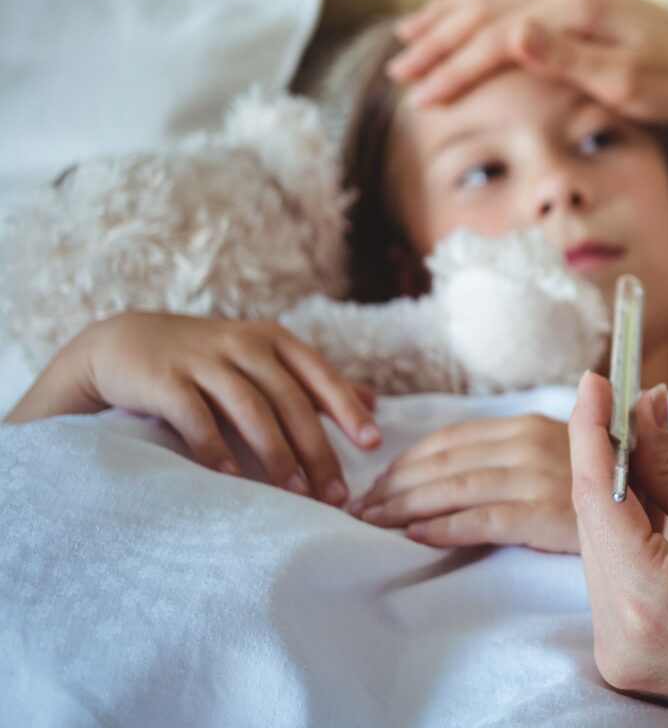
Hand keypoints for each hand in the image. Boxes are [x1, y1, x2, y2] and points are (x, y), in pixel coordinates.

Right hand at [14, 312, 380, 503]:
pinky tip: (231, 480)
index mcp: (275, 340)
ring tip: (295, 493)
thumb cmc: (209, 360)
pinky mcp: (165, 380)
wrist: (126, 343)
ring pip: (251, 409)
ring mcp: (203, 360)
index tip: (375, 444)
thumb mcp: (263, 359)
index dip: (349, 410)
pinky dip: (216, 450)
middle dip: (317, 449)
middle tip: (335, 493)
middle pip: (290, 400)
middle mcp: (244, 344)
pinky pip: (197, 418)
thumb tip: (373, 401)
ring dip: (275, 454)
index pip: (321, 377)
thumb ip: (314, 382)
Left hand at [352, 413, 578, 552]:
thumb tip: (461, 462)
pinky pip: (480, 520)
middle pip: (443, 461)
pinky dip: (441, 527)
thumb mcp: (566, 453)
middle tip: (357, 508)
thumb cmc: (615, 484)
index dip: (408, 459)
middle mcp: (529, 443)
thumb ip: (521, 452)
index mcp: (528, 426)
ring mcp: (537, 476)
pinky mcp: (544, 512)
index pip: (452, 438)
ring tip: (371, 523)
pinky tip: (412, 537)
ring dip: (403, 506)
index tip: (378, 480)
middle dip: (393, 484)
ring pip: (453, 488)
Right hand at [388, 0, 667, 119]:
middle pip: (483, 8)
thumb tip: (512, 33)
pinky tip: (455, 6)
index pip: (494, 36)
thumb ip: (566, 58)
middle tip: (397, 70)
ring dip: (447, 12)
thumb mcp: (624, 82)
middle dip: (436, 39)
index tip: (421, 97)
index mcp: (574, 6)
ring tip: (408, 32)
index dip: (453, 68)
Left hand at [568, 373, 667, 726]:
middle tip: (617, 398)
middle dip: (601, 456)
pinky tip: (646, 498)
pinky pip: (611, 581)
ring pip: (596, 551)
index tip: (593, 379)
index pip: (597, 496)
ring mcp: (620, 658)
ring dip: (612, 494)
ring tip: (638, 441)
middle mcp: (620, 638)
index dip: (590, 430)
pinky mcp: (629, 663)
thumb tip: (640, 410)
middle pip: (589, 523)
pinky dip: (624, 535)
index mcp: (652, 601)